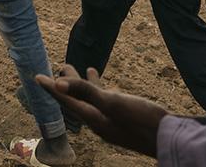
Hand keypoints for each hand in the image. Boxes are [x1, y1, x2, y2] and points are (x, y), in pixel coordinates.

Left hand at [36, 65, 167, 157]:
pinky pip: (105, 101)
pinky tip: (105, 82)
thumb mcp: (113, 103)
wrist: (170, 139)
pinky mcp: (123, 118)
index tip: (36, 76)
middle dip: (67, 84)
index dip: (51, 88)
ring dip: (83, 85)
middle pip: (76, 100)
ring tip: (80, 69)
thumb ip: (87, 92)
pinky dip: (101, 89)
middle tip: (59, 66)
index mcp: (93, 118)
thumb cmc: (143, 121)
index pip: (66, 100)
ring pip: (91, 100)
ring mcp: (111, 121)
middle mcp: (99, 121)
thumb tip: (58, 83)